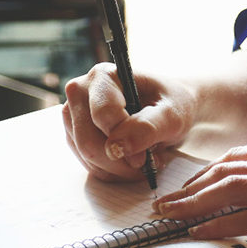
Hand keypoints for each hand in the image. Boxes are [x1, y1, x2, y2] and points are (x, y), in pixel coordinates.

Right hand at [62, 63, 196, 181]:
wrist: (169, 108)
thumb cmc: (172, 104)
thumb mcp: (172, 115)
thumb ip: (148, 127)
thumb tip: (117, 147)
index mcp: (103, 76)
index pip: (103, 115)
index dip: (125, 140)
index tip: (146, 156)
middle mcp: (81, 92)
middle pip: (88, 141)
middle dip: (120, 161)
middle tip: (147, 163)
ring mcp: (74, 115)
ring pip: (87, 157)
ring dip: (118, 169)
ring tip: (143, 160)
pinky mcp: (75, 136)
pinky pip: (89, 165)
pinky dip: (113, 171)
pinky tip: (131, 162)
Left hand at [153, 143, 246, 247]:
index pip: (236, 158)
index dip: (204, 173)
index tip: (185, 187)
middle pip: (224, 171)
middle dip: (188, 188)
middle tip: (163, 204)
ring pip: (230, 191)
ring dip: (193, 205)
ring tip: (169, 217)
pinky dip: (220, 225)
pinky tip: (200, 233)